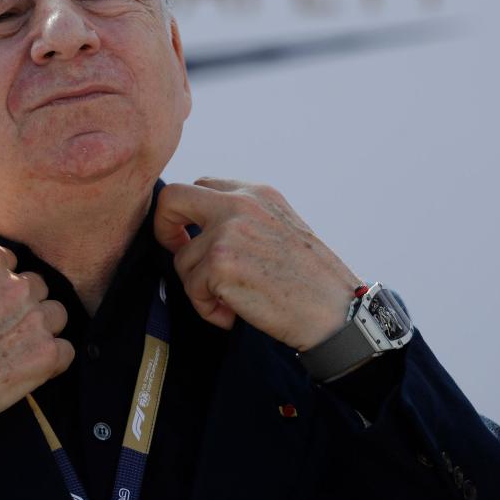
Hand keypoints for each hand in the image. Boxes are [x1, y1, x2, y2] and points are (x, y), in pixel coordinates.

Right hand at [0, 246, 74, 417]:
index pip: (10, 259)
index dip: (4, 279)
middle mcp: (16, 287)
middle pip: (38, 285)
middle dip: (26, 303)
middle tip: (9, 326)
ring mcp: (35, 318)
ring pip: (57, 313)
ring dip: (45, 327)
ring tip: (23, 347)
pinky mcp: (48, 352)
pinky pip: (67, 349)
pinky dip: (54, 359)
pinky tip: (35, 368)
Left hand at [154, 178, 360, 351]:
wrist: (336, 313)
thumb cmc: (310, 281)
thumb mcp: (280, 228)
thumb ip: (242, 219)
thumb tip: (197, 228)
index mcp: (256, 193)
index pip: (200, 185)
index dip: (187, 214)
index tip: (189, 238)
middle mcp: (239, 204)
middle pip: (172, 198)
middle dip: (163, 228)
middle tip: (177, 252)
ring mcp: (227, 232)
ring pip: (182, 259)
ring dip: (201, 288)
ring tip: (235, 302)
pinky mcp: (219, 263)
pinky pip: (192, 290)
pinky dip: (209, 310)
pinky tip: (236, 314)